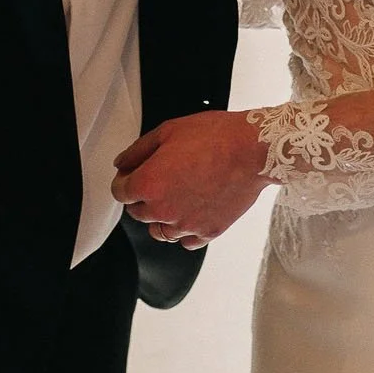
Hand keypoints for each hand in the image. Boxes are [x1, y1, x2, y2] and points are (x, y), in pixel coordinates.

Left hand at [111, 110, 270, 246]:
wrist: (253, 150)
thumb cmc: (215, 137)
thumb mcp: (168, 131)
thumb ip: (138, 150)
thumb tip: (122, 163)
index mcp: (148, 184)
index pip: (120, 192)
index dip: (124, 180)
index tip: (132, 175)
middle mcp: (163, 209)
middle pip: (137, 213)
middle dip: (142, 197)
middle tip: (160, 179)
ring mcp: (186, 224)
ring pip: (159, 231)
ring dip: (161, 216)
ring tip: (176, 196)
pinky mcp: (207, 232)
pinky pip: (186, 240)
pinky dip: (185, 229)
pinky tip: (192, 210)